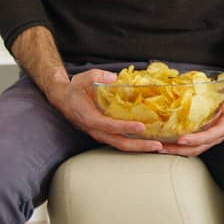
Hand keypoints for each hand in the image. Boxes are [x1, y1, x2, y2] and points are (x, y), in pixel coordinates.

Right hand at [48, 69, 163, 153]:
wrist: (65, 101)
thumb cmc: (75, 90)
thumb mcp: (83, 78)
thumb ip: (97, 76)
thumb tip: (113, 78)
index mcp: (89, 117)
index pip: (109, 125)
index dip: (125, 127)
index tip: (141, 126)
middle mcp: (96, 130)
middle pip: (118, 142)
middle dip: (138, 146)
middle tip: (157, 145)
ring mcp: (101, 134)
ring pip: (121, 145)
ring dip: (140, 147)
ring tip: (158, 147)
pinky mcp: (106, 134)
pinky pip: (122, 141)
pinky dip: (136, 144)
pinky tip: (149, 142)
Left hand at [160, 80, 223, 157]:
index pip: (208, 137)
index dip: (195, 140)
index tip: (181, 139)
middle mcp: (216, 135)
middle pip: (197, 148)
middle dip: (179, 150)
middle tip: (163, 147)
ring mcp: (209, 136)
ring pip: (192, 148)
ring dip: (176, 150)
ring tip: (160, 147)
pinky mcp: (204, 133)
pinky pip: (191, 142)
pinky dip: (178, 144)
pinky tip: (167, 140)